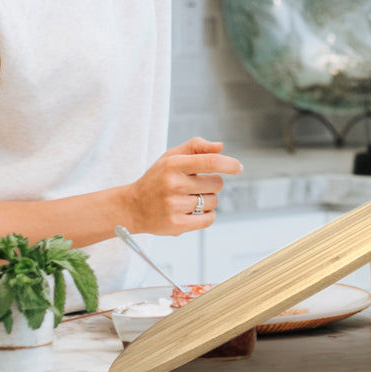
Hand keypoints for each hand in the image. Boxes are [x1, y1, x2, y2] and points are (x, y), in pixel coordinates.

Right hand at [121, 138, 241, 235]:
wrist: (132, 207)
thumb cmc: (156, 179)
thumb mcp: (171, 157)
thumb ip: (196, 147)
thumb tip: (220, 147)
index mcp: (173, 165)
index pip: (210, 162)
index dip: (229, 164)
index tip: (238, 167)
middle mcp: (174, 185)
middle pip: (216, 184)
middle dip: (212, 184)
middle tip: (195, 186)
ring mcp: (174, 206)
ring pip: (213, 201)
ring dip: (208, 200)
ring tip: (189, 199)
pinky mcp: (176, 224)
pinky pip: (208, 219)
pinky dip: (208, 216)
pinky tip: (196, 211)